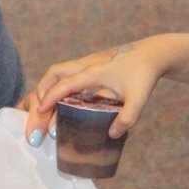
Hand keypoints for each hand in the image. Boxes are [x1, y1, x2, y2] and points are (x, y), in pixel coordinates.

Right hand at [24, 38, 167, 145]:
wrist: (152, 53)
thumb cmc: (145, 75)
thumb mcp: (139, 99)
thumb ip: (127, 118)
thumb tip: (111, 135)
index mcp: (94, 72)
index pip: (65, 84)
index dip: (51, 97)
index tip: (40, 112)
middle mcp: (86, 65)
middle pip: (54, 73)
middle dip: (41, 91)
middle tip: (36, 113)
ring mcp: (87, 63)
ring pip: (58, 71)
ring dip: (47, 87)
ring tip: (42, 109)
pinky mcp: (90, 65)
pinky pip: (66, 73)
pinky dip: (57, 85)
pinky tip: (59, 101)